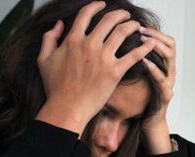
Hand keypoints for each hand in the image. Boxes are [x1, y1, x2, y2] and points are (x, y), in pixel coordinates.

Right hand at [35, 1, 155, 134]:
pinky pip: (134, 55)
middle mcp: (89, 45)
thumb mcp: (44, 59)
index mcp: (73, 40)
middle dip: (120, 14)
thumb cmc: (55, 87)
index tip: (102, 4)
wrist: (67, 108)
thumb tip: (58, 24)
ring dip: (132, 25)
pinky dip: (144, 47)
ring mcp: (103, 58)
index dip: (96, 6)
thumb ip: (49, 38)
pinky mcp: (115, 72)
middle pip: (108, 20)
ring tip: (137, 25)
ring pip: (122, 32)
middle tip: (126, 15)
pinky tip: (151, 43)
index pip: (86, 14)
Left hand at [139, 26, 175, 154]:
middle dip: (155, 35)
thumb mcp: (139, 76)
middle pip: (170, 44)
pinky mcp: (166, 95)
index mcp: (164, 65)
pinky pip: (162, 79)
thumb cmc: (142, 99)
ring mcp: (169, 82)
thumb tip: (120, 44)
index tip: (139, 25)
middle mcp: (170, 71)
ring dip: (156, 47)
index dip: (154, 31)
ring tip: (142, 41)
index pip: (165, 40)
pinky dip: (153, 68)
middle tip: (140, 29)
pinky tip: (143, 61)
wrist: (149, 122)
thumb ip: (135, 61)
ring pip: (170, 58)